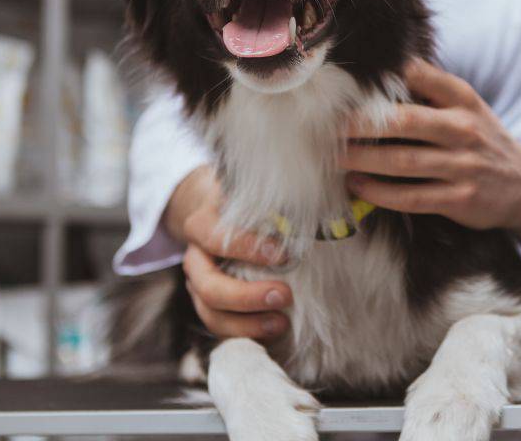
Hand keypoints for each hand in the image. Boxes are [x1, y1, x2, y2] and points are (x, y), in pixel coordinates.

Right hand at [164, 166, 293, 338]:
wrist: (217, 213)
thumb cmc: (247, 203)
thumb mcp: (255, 192)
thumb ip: (278, 196)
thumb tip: (326, 188)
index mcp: (202, 224)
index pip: (215, 237)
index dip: (247, 248)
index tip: (285, 254)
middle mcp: (195, 258)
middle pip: (208, 286)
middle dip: (246, 297)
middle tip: (286, 295)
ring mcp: (198, 285)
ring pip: (210, 314)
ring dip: (246, 324)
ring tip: (281, 323)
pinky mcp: (208, 304)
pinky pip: (220, 327)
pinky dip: (246, 333)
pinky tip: (274, 330)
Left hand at [341, 59, 520, 230]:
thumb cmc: (482, 139)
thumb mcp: (466, 106)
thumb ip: (429, 89)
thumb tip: (375, 71)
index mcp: (462, 98)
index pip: (418, 76)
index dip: (381, 77)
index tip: (344, 84)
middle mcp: (464, 129)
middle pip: (404, 121)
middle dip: (361, 124)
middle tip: (328, 127)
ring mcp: (464, 165)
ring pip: (403, 162)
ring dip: (363, 160)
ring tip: (335, 157)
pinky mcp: (460, 199)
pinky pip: (412, 197)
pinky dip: (379, 192)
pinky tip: (357, 186)